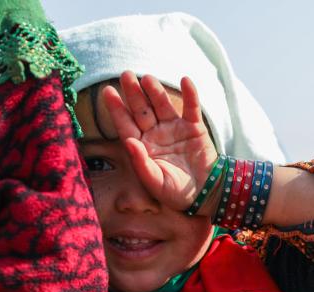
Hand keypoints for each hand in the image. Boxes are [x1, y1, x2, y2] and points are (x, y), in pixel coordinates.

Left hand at [102, 71, 217, 212]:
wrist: (205, 194)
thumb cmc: (175, 192)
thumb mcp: (154, 182)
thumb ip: (140, 163)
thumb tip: (127, 141)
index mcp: (143, 147)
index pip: (126, 125)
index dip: (117, 109)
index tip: (108, 92)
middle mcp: (156, 134)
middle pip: (142, 110)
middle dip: (134, 93)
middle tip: (126, 74)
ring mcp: (175, 129)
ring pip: (163, 105)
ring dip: (156, 91)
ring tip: (148, 78)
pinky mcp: (194, 128)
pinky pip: (192, 108)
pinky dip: (190, 94)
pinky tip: (185, 80)